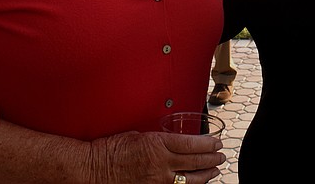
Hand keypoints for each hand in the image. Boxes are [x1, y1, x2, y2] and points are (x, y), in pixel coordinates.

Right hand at [86, 130, 224, 183]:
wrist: (93, 168)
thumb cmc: (111, 149)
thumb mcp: (139, 134)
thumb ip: (158, 140)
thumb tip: (172, 141)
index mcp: (158, 145)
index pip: (192, 144)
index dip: (208, 144)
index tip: (216, 142)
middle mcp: (161, 164)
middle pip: (195, 162)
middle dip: (212, 159)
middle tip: (221, 155)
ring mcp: (157, 180)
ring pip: (190, 179)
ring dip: (206, 174)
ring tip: (215, 170)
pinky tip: (195, 183)